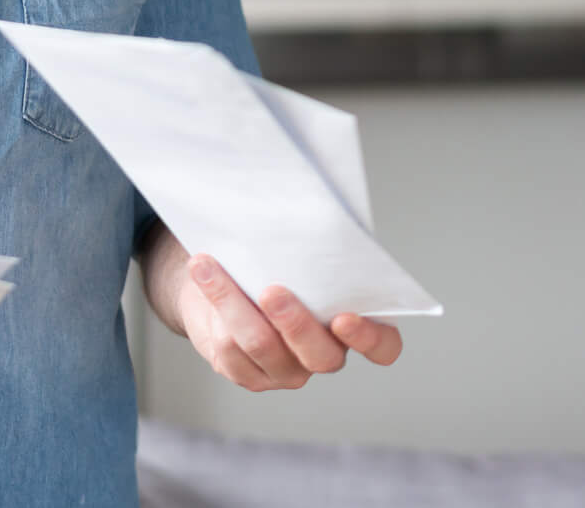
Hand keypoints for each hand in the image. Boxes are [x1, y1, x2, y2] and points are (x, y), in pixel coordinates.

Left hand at [174, 254, 400, 391]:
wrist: (223, 279)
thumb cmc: (273, 261)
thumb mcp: (300, 252)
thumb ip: (315, 246)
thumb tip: (312, 210)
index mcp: (352, 326)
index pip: (382, 346)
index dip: (368, 338)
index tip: (345, 317)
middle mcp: (324, 354)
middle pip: (320, 355)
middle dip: (295, 323)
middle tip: (272, 291)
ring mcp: (286, 370)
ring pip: (263, 346)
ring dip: (233, 302)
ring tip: (208, 266)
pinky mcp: (247, 374)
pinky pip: (230, 349)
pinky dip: (215, 305)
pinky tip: (202, 275)